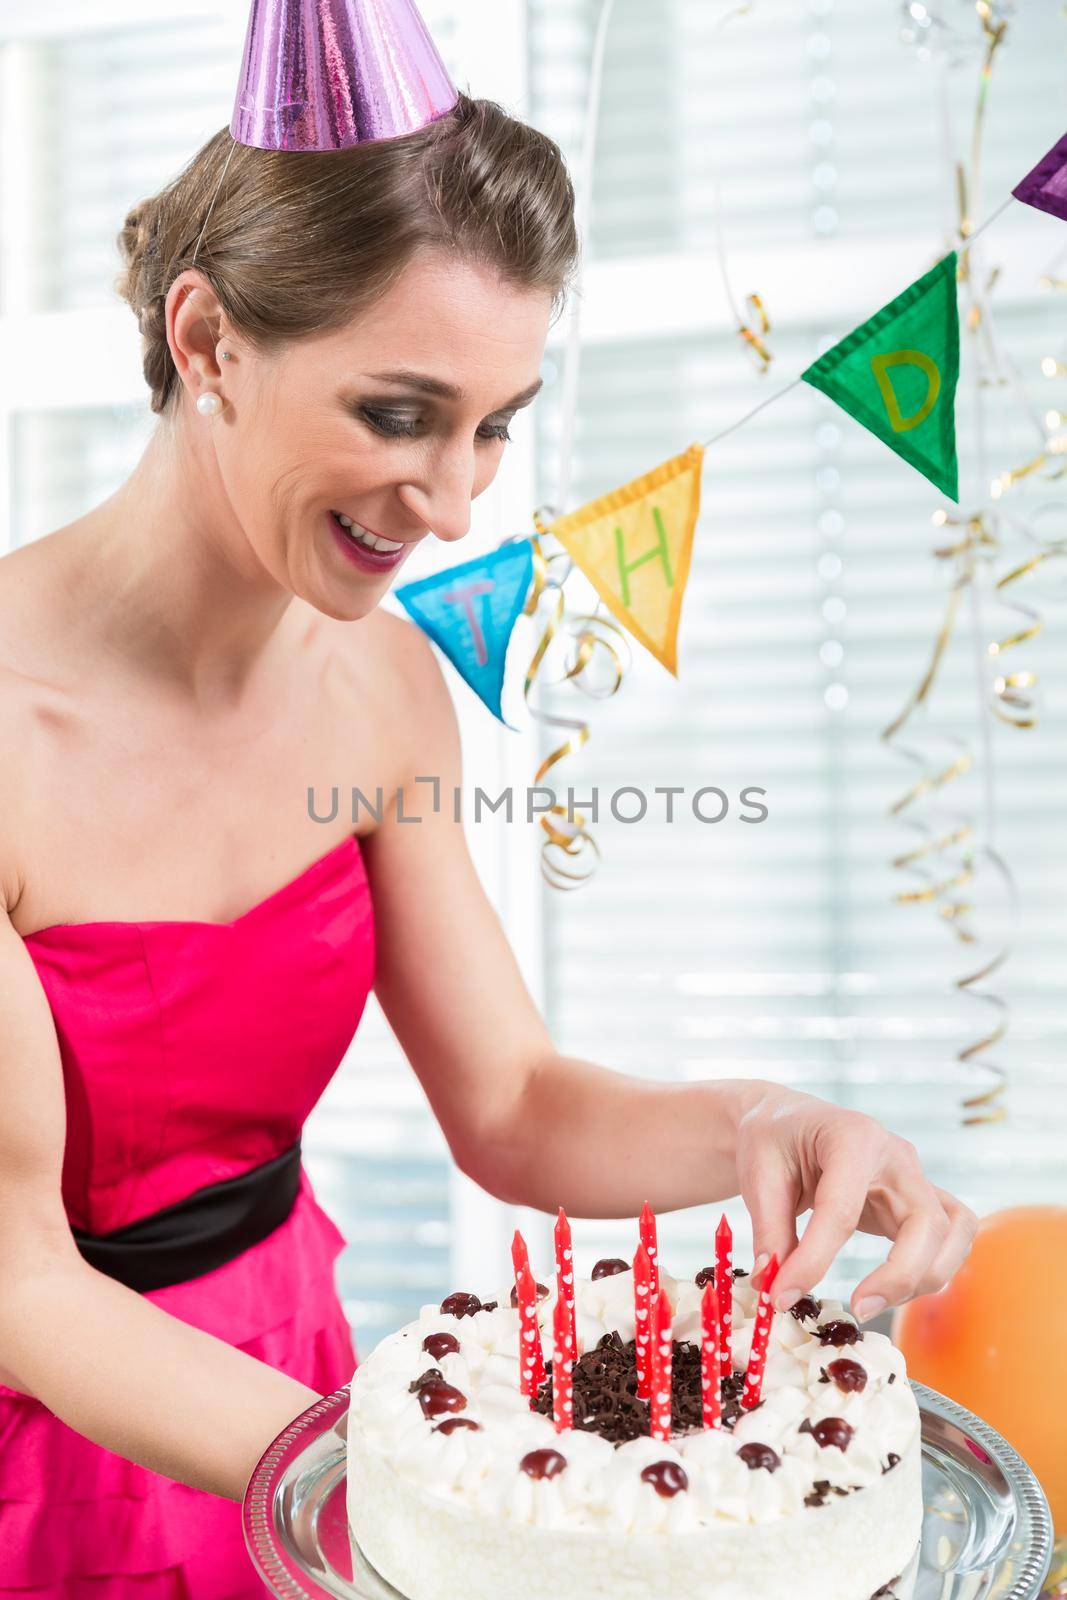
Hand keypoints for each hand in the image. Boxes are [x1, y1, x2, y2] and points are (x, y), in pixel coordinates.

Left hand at [733, 1086, 978, 1321]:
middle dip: (900, 1275)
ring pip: (954, 1231)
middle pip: (927, 1222)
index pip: (842, 1209)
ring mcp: (913, 1177)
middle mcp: (896, 1155)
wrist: (790, 1121)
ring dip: (925, 1276)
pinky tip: (893, 1288)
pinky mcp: (917, 1201)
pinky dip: (932, 1268)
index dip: (814, 1260)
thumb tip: (777, 1286)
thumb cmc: (774, 1139)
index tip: (784, 1296)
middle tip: (857, 1308)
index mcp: (852, 1136)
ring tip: (875, 1302)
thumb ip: (770, 1231)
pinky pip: (949, 1237)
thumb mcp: (758, 1174)